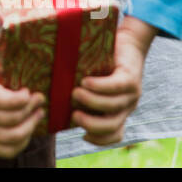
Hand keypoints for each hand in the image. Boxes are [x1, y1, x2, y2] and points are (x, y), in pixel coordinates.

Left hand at [0, 62, 45, 158]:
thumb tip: (20, 129)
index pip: (9, 151)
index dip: (26, 140)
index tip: (33, 127)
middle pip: (17, 135)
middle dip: (33, 123)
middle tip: (40, 110)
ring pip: (16, 118)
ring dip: (31, 107)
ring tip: (36, 97)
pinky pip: (13, 102)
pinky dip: (24, 97)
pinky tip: (25, 91)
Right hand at [71, 15, 156, 144]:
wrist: (129, 41)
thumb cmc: (105, 62)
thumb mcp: (94, 83)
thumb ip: (83, 94)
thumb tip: (51, 99)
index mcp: (119, 111)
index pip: (115, 135)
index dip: (99, 139)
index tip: (82, 135)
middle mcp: (127, 106)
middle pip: (112, 126)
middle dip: (90, 124)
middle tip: (73, 115)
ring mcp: (131, 93)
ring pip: (112, 107)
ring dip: (91, 102)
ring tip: (75, 92)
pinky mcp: (130, 77)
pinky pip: (115, 87)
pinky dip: (99, 86)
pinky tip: (86, 81)